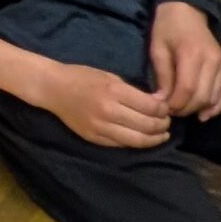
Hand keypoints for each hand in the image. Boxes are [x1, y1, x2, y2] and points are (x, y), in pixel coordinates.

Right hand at [43, 61, 171, 148]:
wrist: (53, 88)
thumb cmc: (83, 77)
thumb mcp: (110, 76)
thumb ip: (133, 91)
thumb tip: (158, 104)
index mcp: (114, 91)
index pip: (150, 107)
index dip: (164, 110)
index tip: (167, 108)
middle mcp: (109, 111)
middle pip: (147, 125)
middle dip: (162, 125)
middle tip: (167, 122)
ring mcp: (101, 127)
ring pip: (136, 140)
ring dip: (154, 139)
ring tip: (162, 135)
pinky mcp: (94, 138)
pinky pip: (121, 145)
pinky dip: (136, 143)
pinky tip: (144, 139)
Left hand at [148, 1, 220, 119]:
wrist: (187, 11)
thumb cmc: (167, 29)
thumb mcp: (157, 50)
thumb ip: (162, 77)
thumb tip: (161, 103)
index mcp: (192, 54)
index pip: (187, 89)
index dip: (176, 104)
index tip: (164, 109)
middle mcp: (212, 60)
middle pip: (202, 97)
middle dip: (185, 109)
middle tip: (171, 112)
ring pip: (215, 98)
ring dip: (199, 110)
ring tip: (183, 111)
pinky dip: (216, 107)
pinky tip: (204, 115)